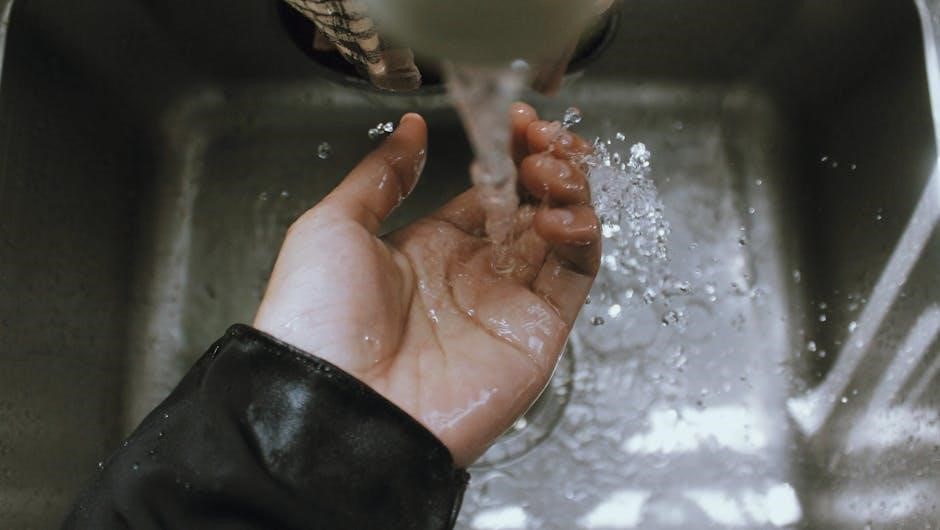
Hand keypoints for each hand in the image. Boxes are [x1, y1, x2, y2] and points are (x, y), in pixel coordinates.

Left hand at [254, 104, 599, 465]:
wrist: (334, 406)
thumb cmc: (317, 322)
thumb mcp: (333, 226)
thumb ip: (382, 174)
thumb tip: (410, 127)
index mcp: (431, 249)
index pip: (491, 190)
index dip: (509, 152)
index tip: (516, 119)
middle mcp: (475, 274)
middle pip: (533, 206)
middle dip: (547, 161)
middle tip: (541, 137)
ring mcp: (510, 303)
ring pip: (564, 234)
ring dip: (569, 190)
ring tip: (549, 167)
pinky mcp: (538, 332)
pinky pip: (577, 275)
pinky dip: (583, 234)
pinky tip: (558, 212)